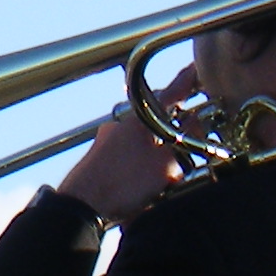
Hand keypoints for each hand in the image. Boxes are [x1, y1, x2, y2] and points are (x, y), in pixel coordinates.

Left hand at [56, 85, 191, 225]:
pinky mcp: (100, 161)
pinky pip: (130, 158)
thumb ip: (182, 142)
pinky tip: (149, 188)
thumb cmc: (122, 183)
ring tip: (170, 177)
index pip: (167, 95)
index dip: (184, 84)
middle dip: (174, 130)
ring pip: (142, 141)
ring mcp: (107, 143)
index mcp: (137, 119)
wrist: (82, 205)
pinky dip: (144, 167)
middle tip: (190, 140)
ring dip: (159, 154)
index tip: (194, 70)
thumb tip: (194, 122)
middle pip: (155, 120)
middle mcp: (119, 125)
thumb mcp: (164, 164)